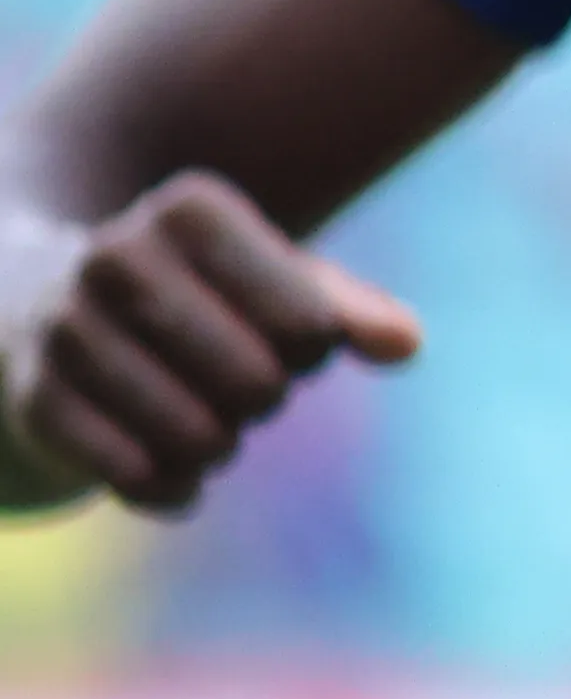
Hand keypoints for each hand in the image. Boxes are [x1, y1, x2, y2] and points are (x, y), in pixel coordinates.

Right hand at [0, 174, 419, 514]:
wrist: (39, 315)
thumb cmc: (198, 296)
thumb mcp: (279, 282)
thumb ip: (351, 310)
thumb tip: (405, 344)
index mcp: (192, 210)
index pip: (306, 321)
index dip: (312, 347)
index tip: (289, 337)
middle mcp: (117, 255)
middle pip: (256, 382)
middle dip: (266, 400)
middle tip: (244, 387)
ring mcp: (63, 327)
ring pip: (195, 435)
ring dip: (219, 448)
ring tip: (207, 427)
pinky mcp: (34, 400)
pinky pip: (134, 474)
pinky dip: (171, 489)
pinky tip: (172, 475)